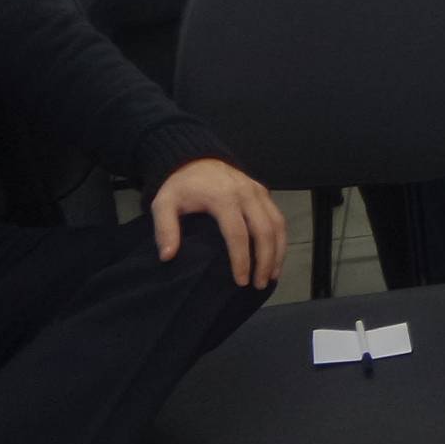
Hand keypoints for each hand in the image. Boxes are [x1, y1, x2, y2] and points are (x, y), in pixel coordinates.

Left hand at [150, 157, 287, 287]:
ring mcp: (258, 191)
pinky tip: (276, 257)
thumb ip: (165, 228)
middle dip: (265, 260)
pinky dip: (280, 239)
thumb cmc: (181, 186)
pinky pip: (278, 217)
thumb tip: (168, 256)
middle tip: (259, 284)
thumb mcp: (163, 204)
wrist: (197, 159)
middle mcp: (246, 193)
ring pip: (277, 224)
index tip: (240, 281)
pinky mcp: (264, 192)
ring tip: (271, 276)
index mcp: (223, 197)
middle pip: (264, 230)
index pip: (238, 233)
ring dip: (278, 251)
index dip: (242, 259)